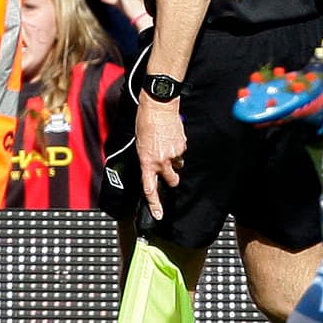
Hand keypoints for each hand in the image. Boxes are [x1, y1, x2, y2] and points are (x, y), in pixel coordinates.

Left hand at [136, 96, 184, 219]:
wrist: (158, 107)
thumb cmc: (145, 123)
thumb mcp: (139, 144)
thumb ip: (146, 159)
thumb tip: (151, 166)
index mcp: (146, 162)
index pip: (150, 189)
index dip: (155, 204)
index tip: (159, 215)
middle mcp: (161, 161)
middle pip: (172, 181)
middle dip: (170, 178)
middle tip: (167, 169)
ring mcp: (174, 154)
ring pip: (178, 166)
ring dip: (173, 161)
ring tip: (166, 145)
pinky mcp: (183, 146)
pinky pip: (182, 153)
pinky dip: (177, 149)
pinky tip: (171, 138)